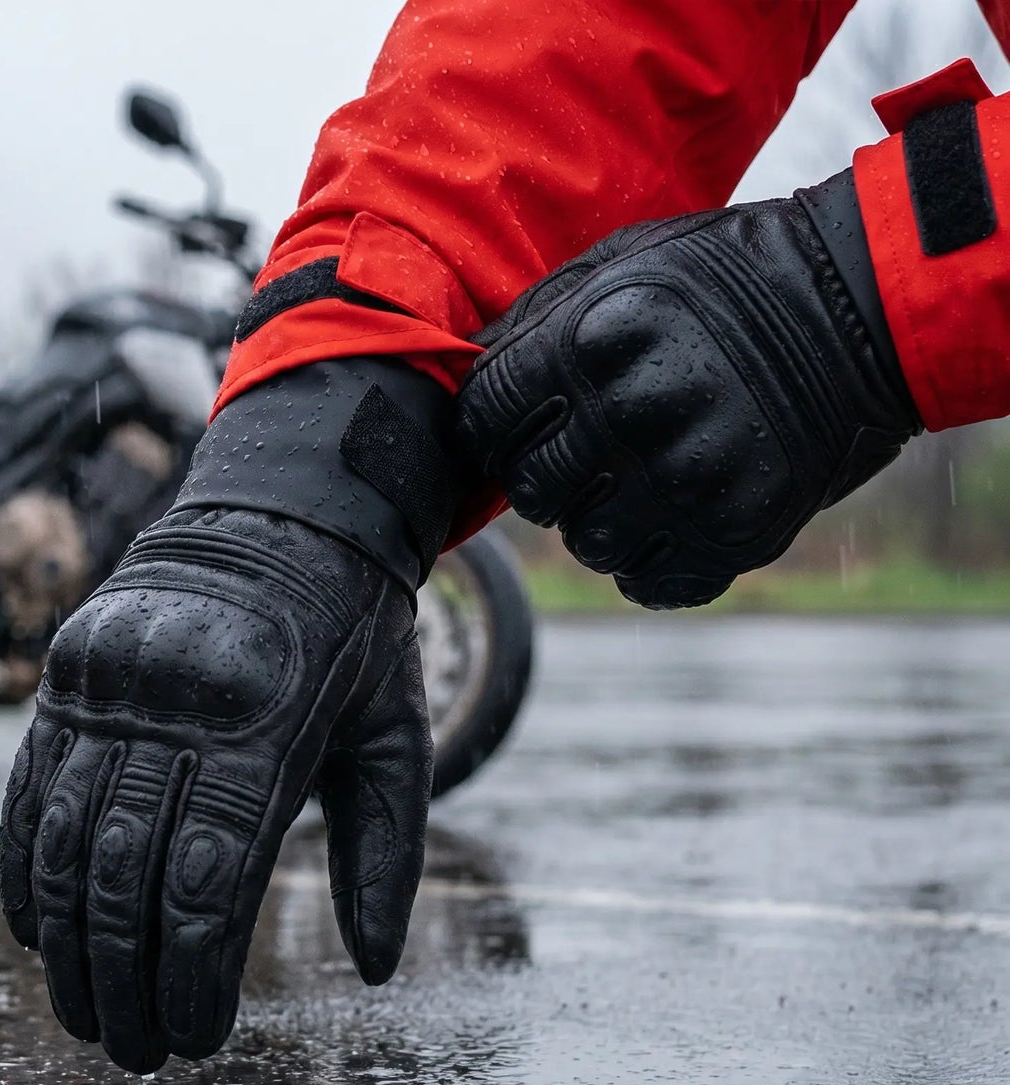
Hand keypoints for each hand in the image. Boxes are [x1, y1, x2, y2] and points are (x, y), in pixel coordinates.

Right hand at [0, 360, 461, 1071]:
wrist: (283, 511)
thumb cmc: (354, 641)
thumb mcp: (396, 735)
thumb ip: (389, 852)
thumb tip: (376, 971)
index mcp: (268, 720)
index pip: (209, 877)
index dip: (193, 973)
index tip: (198, 1038)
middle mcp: (175, 701)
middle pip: (128, 873)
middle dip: (125, 980)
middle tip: (136, 1055)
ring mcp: (109, 682)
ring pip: (66, 840)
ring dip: (67, 946)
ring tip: (85, 1020)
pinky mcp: (68, 673)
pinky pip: (29, 786)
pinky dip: (24, 869)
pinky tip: (34, 935)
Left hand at [457, 170, 921, 607]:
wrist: (861, 308)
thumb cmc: (721, 280)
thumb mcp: (620, 265)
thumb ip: (533, 323)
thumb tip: (459, 372)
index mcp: (591, 343)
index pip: (484, 422)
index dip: (493, 428)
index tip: (518, 424)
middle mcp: (633, 416)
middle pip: (531, 491)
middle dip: (548, 474)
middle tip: (590, 448)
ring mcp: (687, 480)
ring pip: (586, 545)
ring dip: (599, 520)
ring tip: (639, 476)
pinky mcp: (735, 532)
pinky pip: (649, 582)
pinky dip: (652, 558)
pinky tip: (675, 512)